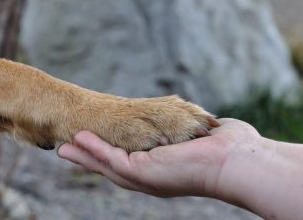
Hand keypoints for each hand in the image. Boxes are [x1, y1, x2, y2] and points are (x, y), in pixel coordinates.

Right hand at [57, 118, 261, 197]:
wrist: (238, 161)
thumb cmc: (229, 148)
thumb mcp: (201, 136)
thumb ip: (194, 131)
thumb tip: (207, 124)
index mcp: (162, 170)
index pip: (129, 161)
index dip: (109, 153)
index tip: (93, 144)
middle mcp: (151, 177)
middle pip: (111, 168)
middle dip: (89, 158)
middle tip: (66, 150)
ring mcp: (145, 177)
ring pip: (106, 166)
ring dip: (84, 155)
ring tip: (64, 146)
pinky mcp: (143, 172)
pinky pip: (111, 159)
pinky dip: (94, 150)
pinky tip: (78, 140)